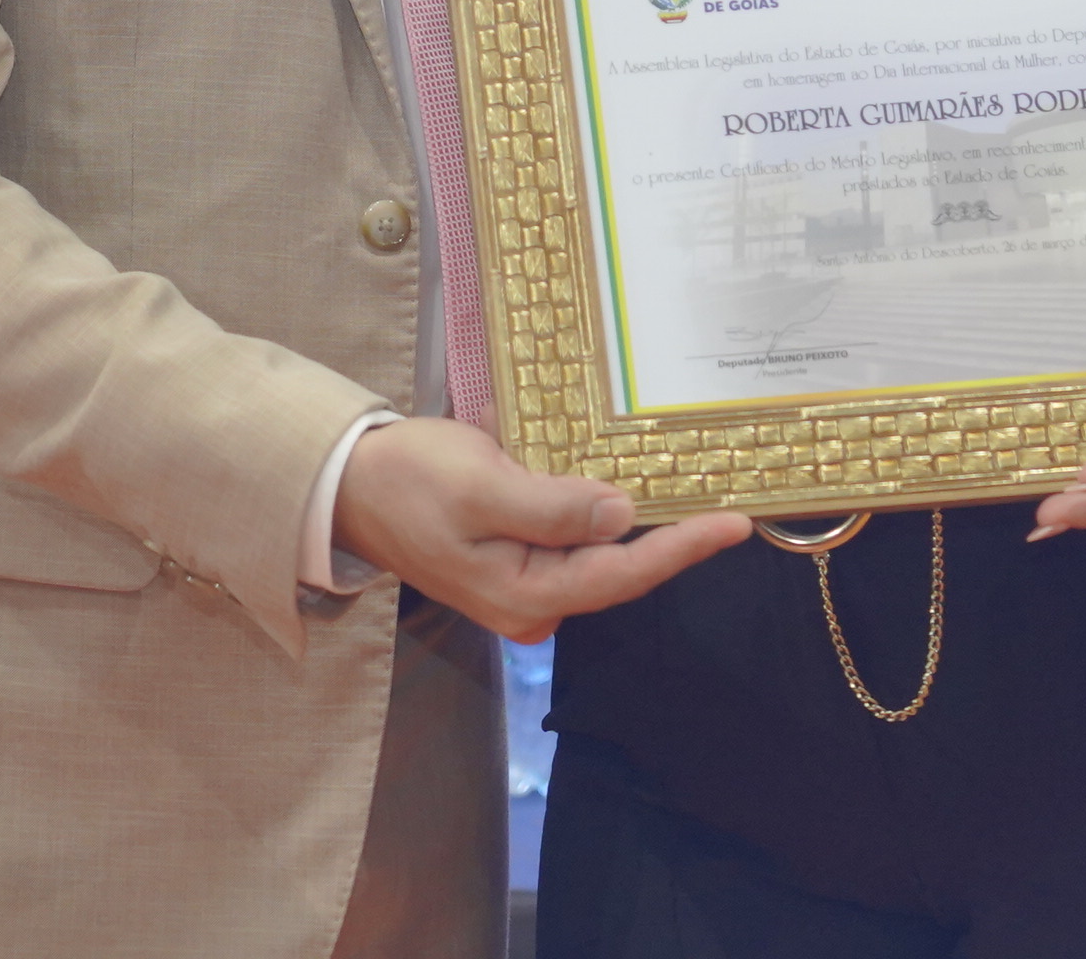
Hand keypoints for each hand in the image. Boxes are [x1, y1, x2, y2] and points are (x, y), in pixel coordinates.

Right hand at [329, 416, 749, 643]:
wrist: (349, 484)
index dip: (682, 548)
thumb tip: (620, 514)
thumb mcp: (482, 485)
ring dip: (642, 521)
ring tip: (695, 486)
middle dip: (672, 535)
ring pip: (601, 554)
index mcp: (523, 595)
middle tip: (730, 496)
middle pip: (619, 569)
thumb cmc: (410, 480)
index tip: (736, 523)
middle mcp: (531, 604)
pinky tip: (633, 485)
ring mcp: (525, 586)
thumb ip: (552, 506)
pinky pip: (576, 541)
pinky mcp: (518, 560)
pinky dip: (605, 513)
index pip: (621, 574)